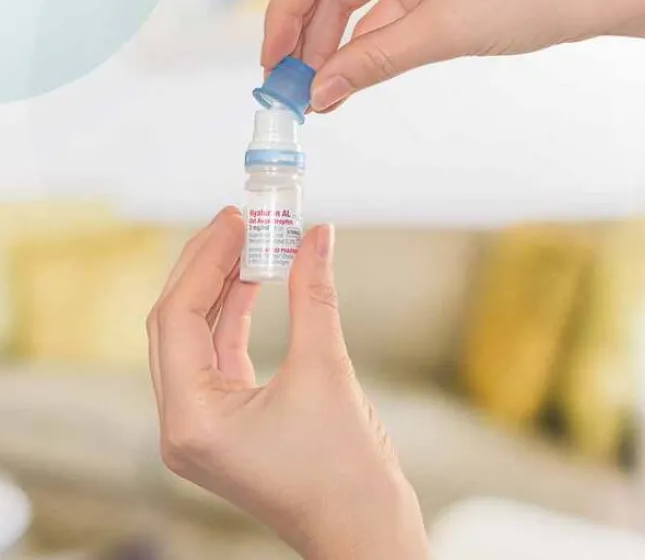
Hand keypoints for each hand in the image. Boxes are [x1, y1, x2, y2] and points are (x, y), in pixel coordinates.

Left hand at [146, 208, 428, 559]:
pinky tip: (254, 280)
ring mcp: (202, 425)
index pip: (178, 318)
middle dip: (206, 266)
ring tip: (248, 241)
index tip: (234, 219)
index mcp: (191, 420)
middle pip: (177, 323)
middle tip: (237, 220)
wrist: (364, 529)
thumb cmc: (346, 470)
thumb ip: (315, 295)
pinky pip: (219, 353)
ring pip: (197, 336)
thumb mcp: (326, 369)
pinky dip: (235, 314)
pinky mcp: (225, 420)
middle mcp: (184, 424)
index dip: (205, 259)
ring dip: (221, 286)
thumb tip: (318, 236)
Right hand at [262, 0, 613, 110]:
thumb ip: (374, 61)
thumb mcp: (444, 29)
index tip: (271, 60)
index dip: (285, 10)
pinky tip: (348, 76)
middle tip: (290, 87)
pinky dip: (367, 42)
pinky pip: (383, 7)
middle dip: (308, 33)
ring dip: (335, 42)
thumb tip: (318, 93)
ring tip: (316, 92)